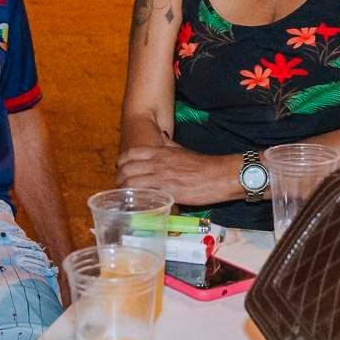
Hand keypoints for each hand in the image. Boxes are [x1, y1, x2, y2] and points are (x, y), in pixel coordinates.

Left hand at [117, 139, 237, 204]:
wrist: (219, 175)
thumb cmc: (202, 164)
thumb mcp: (182, 149)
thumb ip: (168, 144)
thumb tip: (161, 135)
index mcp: (160, 152)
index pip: (130, 154)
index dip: (121, 163)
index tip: (121, 170)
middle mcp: (157, 163)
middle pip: (127, 170)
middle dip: (120, 179)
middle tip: (121, 187)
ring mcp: (161, 178)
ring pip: (132, 183)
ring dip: (126, 192)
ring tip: (127, 198)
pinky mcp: (168, 192)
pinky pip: (146, 195)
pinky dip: (139, 200)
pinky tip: (139, 205)